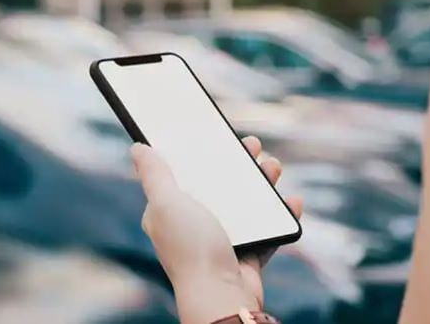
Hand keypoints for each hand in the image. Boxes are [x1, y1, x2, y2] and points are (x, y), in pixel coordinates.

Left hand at [129, 136, 302, 323]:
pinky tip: (292, 201)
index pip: (185, 174)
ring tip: (274, 168)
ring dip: (263, 183)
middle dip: (239, 163)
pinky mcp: (247, 253)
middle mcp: (195, 224)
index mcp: (171, 211)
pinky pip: (268, 229)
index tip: (218, 134)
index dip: (201, 153)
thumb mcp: (166, 203)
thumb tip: (137, 149)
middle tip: (254, 146)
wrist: (221, 295)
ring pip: (247, 203)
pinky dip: (281, 214)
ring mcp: (223, 239)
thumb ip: (154, 175)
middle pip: (220, 184)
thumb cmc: (190, 249)